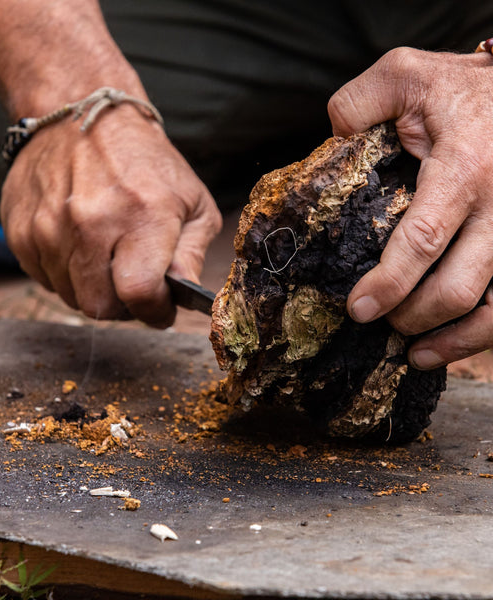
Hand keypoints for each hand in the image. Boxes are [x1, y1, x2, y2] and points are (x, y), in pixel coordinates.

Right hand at [0, 105, 221, 327]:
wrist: (82, 116)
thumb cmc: (146, 164)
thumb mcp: (192, 203)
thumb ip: (192, 255)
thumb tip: (183, 296)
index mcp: (142, 216)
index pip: (139, 294)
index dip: (154, 312)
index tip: (160, 309)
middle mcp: (90, 223)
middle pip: (100, 306)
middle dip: (123, 306)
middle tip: (132, 286)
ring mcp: (48, 227)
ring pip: (70, 297)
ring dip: (93, 289)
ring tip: (106, 258)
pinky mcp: (20, 230)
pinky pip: (45, 280)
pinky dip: (65, 275)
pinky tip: (79, 247)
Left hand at [327, 47, 492, 368]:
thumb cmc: (461, 88)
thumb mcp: (404, 75)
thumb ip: (358, 105)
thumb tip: (329, 143)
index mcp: (464, 169)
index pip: (423, 238)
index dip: (389, 282)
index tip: (357, 309)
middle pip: (460, 286)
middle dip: (412, 315)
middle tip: (377, 321)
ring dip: (452, 338)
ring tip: (412, 352)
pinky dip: (480, 335)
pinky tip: (447, 345)